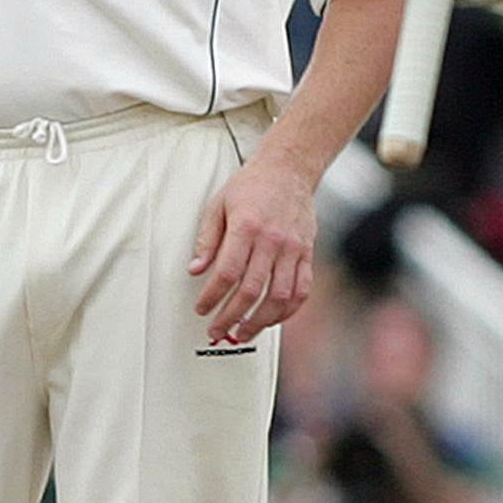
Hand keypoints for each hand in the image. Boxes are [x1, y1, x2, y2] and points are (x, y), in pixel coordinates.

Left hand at [188, 156, 315, 342]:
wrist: (289, 169)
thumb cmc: (252, 185)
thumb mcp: (218, 205)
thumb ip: (207, 239)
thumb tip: (195, 270)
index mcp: (247, 226)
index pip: (227, 272)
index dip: (212, 297)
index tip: (202, 309)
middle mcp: (272, 240)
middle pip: (251, 290)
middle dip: (231, 317)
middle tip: (216, 330)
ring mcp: (292, 248)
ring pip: (279, 296)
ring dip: (259, 321)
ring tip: (242, 333)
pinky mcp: (306, 253)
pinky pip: (302, 290)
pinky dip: (287, 310)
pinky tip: (272, 319)